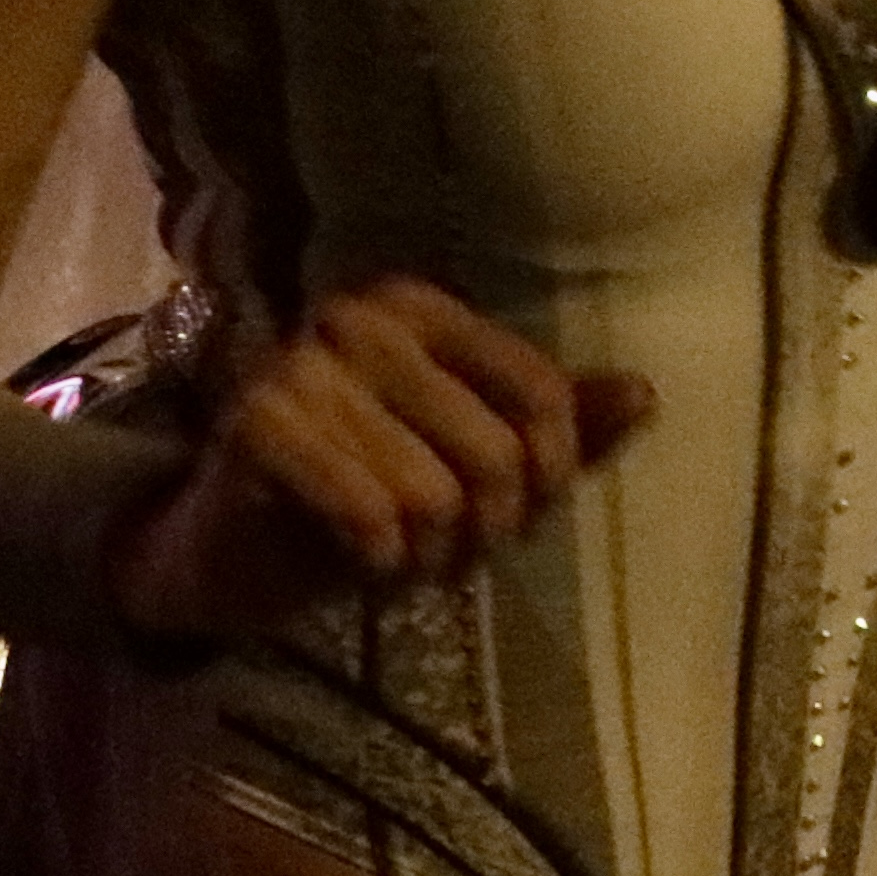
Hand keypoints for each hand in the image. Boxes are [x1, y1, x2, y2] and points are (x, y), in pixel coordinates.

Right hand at [107, 277, 651, 653]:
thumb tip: (644, 393)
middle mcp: (360, 317)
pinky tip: (364, 567)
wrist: (232, 550)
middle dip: (487, 530)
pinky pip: (369, 515)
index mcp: (421, 308)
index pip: (541, 393)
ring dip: (430, 556)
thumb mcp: (472, 462)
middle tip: (453, 556)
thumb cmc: (363, 494)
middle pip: (493, 452)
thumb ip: (558, 430)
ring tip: (404, 562)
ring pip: (432, 494)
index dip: (552, 476)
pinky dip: (381, 563)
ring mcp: (300, 366)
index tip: (523, 519)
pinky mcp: (255, 427)